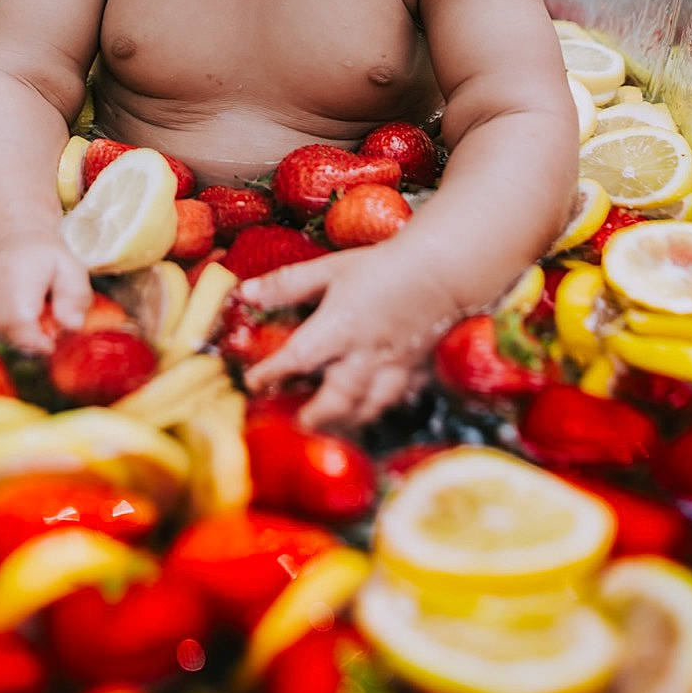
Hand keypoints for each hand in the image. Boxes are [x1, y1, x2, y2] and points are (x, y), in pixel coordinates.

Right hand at [0, 236, 91, 354]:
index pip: (17, 319)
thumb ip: (76, 298)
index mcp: (17, 269)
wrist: (12, 244)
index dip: (34, 340)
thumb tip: (70, 325)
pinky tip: (0, 321)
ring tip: (19, 319)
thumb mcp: (71, 270)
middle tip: (37, 327)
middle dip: (22, 340)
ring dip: (5, 339)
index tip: (48, 344)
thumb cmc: (45, 263)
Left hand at [239, 245, 461, 431]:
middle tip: (296, 426)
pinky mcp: (419, 371)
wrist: (445, 267)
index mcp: (340, 328)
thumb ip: (288, 284)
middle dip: (314, 416)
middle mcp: (366, 355)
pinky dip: (384, 407)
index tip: (252, 383)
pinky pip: (400, 399)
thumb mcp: (330, 268)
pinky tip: (375, 409)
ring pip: (369, 406)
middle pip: (336, 398)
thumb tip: (246, 292)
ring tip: (331, 428)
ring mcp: (395, 368)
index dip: (272, 373)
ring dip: (347, 420)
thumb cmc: (383, 264)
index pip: (297, 358)